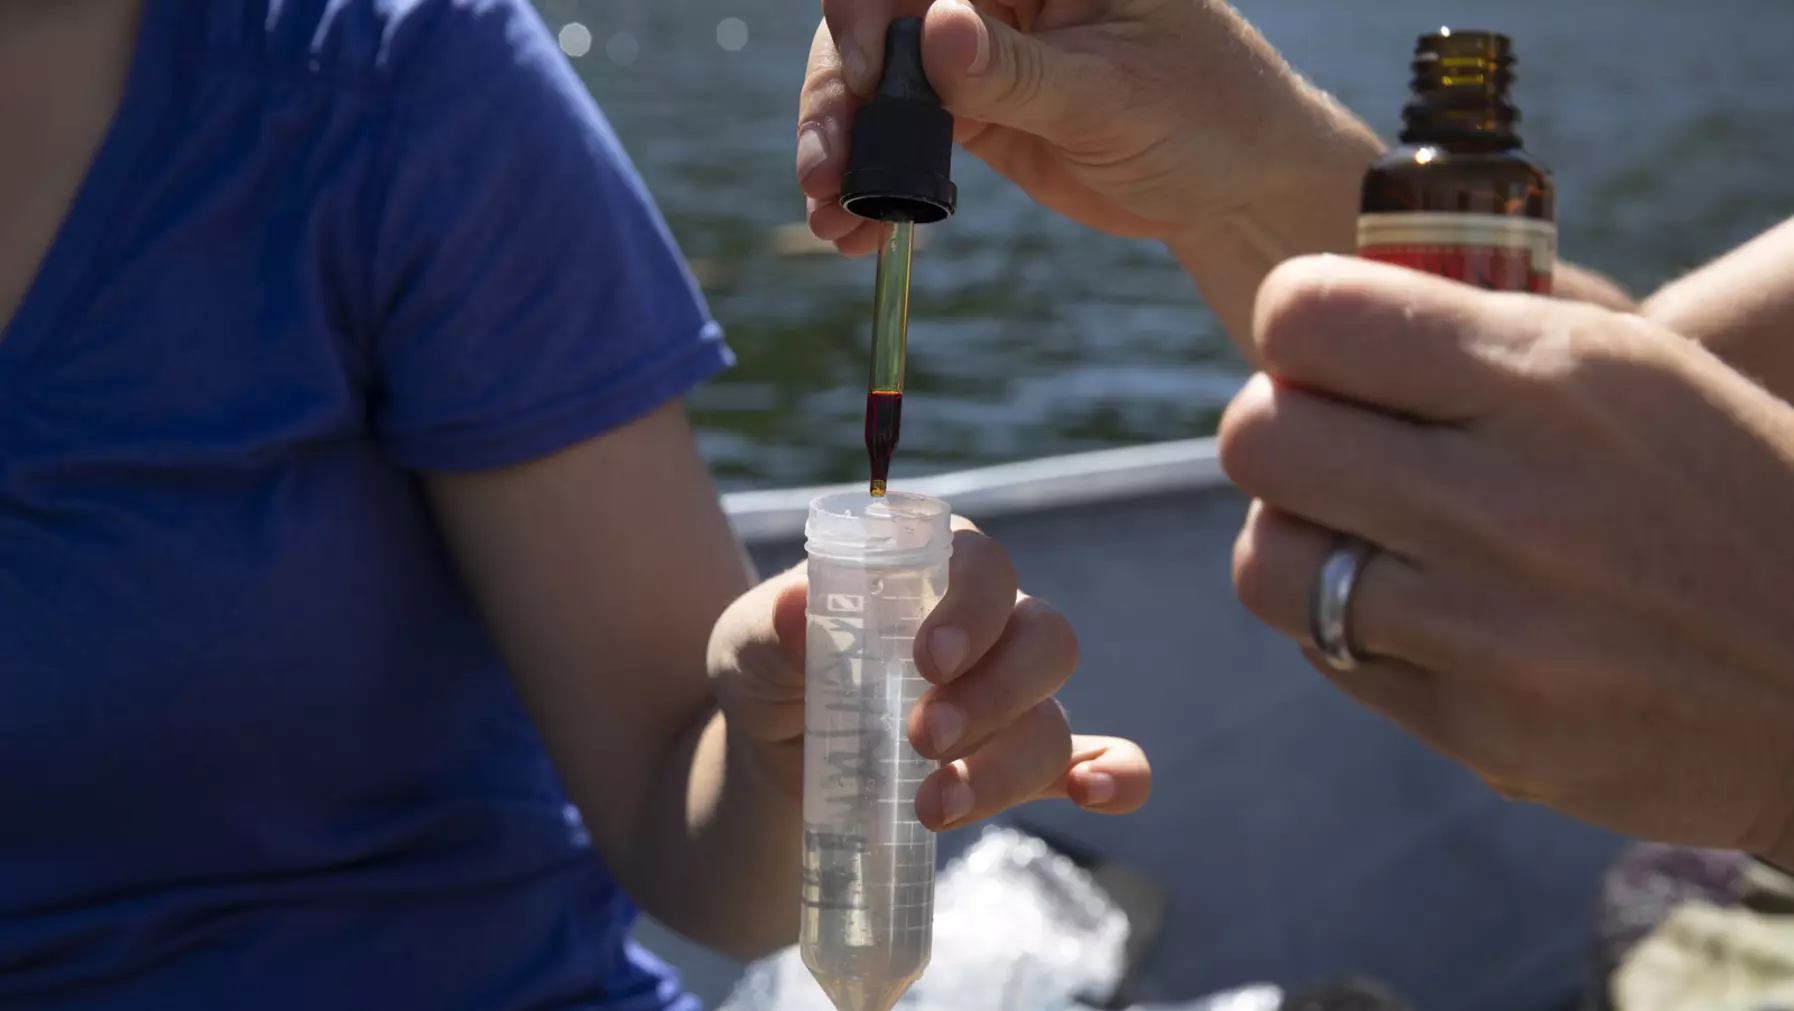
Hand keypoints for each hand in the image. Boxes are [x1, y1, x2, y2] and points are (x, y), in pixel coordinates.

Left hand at [708, 518, 1150, 829]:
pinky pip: (1096, 759)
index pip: (981, 565)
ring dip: (1006, 763)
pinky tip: (1096, 795)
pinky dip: (1116, 774)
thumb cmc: (770, 674)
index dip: (972, 606)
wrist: (773, 761)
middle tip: (923, 739)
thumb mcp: (747, 644)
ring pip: (1052, 715)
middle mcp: (990, 627)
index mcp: (930, 573)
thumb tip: (802, 604)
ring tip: (932, 807)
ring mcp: (1013, 697)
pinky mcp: (1021, 763)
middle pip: (1041, 638)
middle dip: (991, 694)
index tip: (927, 659)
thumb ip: (774, 625)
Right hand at [797, 0, 1357, 254]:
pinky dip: (874, 186)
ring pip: (877, 85)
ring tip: (834, 219)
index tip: (865, 79)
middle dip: (841, 97)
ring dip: (845, 150)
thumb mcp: (1113, 93)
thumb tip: (934, 30)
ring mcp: (976, 53)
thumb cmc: (1207, 113)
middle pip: (880, 22)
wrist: (1237, 184)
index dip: (874, 11)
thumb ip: (1018, 70)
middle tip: (828, 172)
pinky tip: (858, 233)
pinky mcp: (971, 114)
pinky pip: (901, 139)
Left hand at [1218, 254, 1793, 860]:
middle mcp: (1510, 500)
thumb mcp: (1636, 374)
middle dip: (1277, 430)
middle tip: (1327, 443)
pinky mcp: (1480, 728)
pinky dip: (1348, 628)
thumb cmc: (1731, 497)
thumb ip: (1479, 337)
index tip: (1320, 349)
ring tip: (1358, 533)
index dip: (1294, 325)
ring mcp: (1489, 627)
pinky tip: (1418, 611)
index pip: (1307, 316)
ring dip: (1297, 539)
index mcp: (1555, 378)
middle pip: (1257, 438)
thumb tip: (1315, 318)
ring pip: (1267, 563)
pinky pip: (1328, 655)